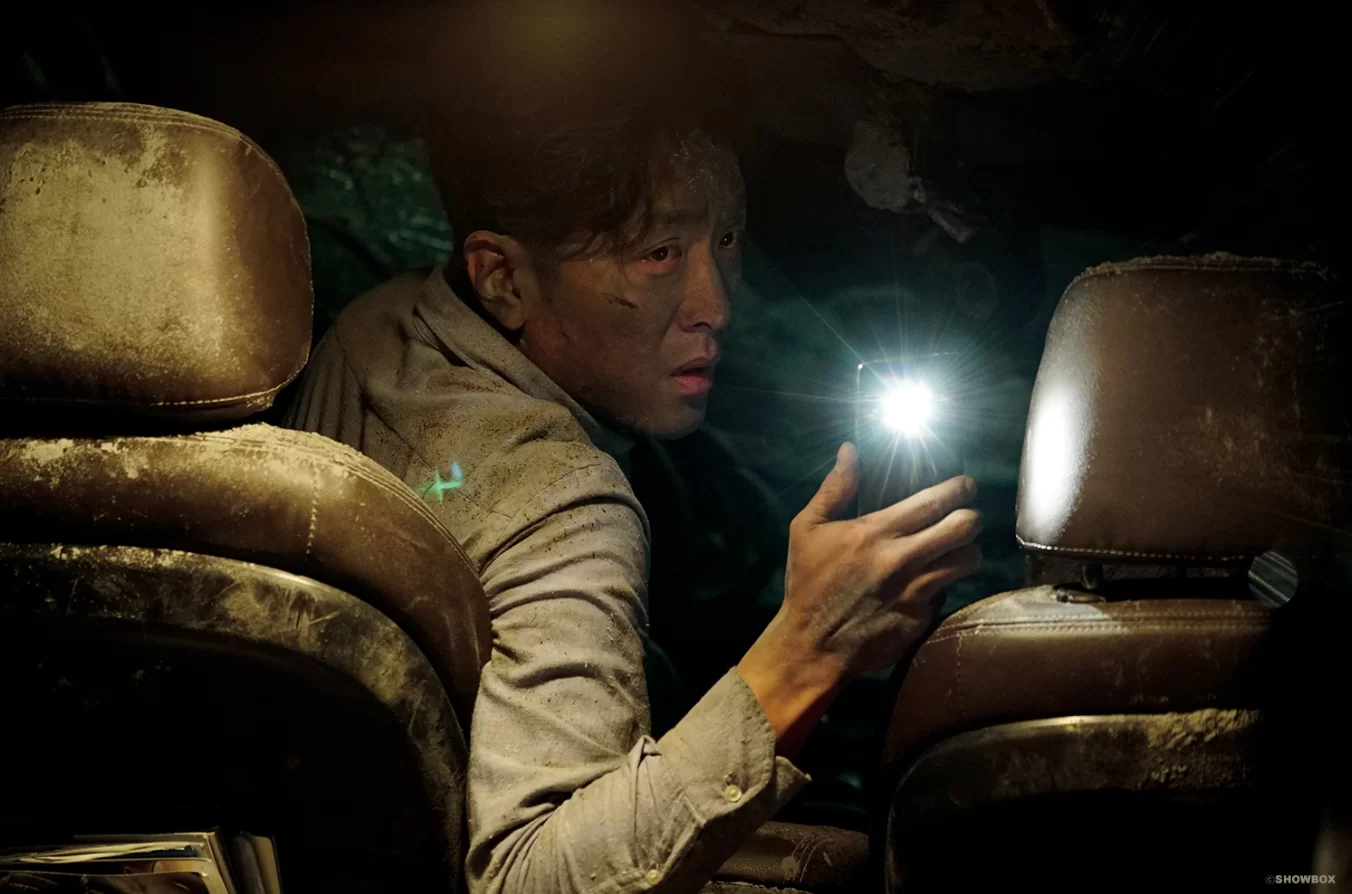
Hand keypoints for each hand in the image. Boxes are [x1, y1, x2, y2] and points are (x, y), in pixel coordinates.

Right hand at [738, 442, 982, 752]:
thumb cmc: (808, 583)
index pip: (936, 501)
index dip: (960, 487)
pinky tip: (934, 580)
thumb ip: (834, 489)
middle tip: (968, 515)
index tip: (966, 484)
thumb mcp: (806, 529)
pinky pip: (949, 592)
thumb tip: (850, 451)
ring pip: (968, 561)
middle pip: (964, 527)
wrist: (812, 645)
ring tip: (960, 547)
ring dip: (969, 550)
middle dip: (973, 516)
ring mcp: (916, 591)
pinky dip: (946, 583)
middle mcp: (903, 560)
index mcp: (877, 532)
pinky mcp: (922, 618)